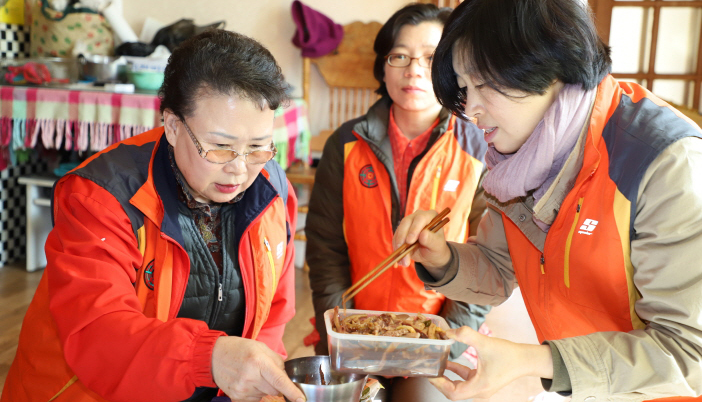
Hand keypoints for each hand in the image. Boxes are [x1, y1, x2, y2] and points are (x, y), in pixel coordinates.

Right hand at [211, 336, 304, 401]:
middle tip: (267, 373)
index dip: (292, 392)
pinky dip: (256, 393)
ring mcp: (242, 389)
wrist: (214, 355)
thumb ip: (277, 361)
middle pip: (275, 390)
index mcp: (258, 361)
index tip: (301, 400)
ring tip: (254, 375)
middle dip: (277, 384)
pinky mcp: (236, 397)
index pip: (279, 380)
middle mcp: (250, 377)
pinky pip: (255, 400)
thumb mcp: (261, 348)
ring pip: (266, 395)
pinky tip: (248, 382)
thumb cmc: (239, 348)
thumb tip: (287, 377)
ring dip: (265, 388)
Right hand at [392, 210, 450, 275]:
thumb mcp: (437, 246)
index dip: (414, 229)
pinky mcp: (401, 231)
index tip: (410, 241)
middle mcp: (418, 216)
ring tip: (404, 262)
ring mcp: (408, 223)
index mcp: (430, 216)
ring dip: (399, 247)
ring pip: (399, 231)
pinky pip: (395, 239)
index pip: (420, 218)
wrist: (429, 254)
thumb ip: (431, 240)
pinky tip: (400, 260)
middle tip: (402, 251)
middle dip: (403, 237)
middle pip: (406, 222)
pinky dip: (396, 250)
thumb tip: (423, 235)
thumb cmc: (436, 247)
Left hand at [428, 326, 552, 399]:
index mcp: (479, 387)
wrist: (526, 359)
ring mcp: (482, 388)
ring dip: (447, 377)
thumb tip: (447, 332)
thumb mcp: (484, 342)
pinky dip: (456, 373)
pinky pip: (465, 380)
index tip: (430, 372)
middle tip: (430, 369)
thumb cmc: (508, 354)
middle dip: (440, 382)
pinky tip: (449, 362)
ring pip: (458, 387)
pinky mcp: (483, 381)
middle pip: (453, 393)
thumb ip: (465, 335)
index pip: (452, 393)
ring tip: (436, 365)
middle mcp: (480, 391)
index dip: (439, 384)